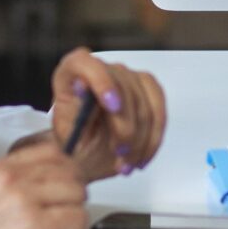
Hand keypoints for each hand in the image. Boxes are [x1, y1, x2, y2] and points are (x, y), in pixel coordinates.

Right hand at [0, 149, 88, 228]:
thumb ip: (12, 188)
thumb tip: (47, 188)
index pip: (50, 152)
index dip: (66, 175)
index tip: (63, 194)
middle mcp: (8, 178)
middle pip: (70, 172)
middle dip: (73, 199)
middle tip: (63, 220)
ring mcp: (21, 199)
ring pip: (77, 195)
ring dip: (75, 219)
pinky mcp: (33, 226)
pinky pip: (78, 220)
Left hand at [27, 48, 165, 180]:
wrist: (90, 156)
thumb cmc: (76, 145)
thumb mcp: (68, 136)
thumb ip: (73, 113)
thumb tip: (81, 86)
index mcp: (71, 74)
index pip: (85, 64)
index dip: (102, 81)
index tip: (113, 107)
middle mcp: (101, 69)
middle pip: (122, 88)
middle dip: (125, 127)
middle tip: (120, 154)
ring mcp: (127, 76)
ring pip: (144, 104)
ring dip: (139, 140)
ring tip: (126, 164)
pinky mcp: (148, 88)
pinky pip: (159, 111)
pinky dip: (153, 138)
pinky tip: (142, 157)